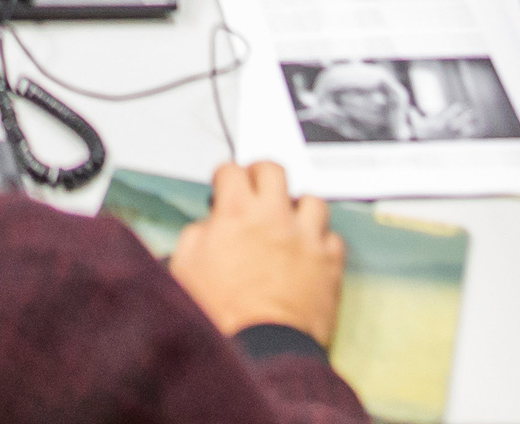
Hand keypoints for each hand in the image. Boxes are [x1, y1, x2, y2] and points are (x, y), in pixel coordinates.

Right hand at [168, 162, 344, 345]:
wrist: (262, 348)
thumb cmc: (225, 316)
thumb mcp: (186, 269)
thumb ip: (195, 236)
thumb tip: (206, 228)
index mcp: (237, 214)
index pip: (232, 171)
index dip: (226, 175)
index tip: (225, 184)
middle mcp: (274, 217)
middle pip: (274, 171)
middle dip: (261, 174)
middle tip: (256, 187)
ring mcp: (306, 238)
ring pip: (312, 200)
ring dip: (299, 206)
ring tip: (290, 219)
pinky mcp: (329, 262)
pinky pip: (333, 237)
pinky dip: (322, 240)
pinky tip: (311, 250)